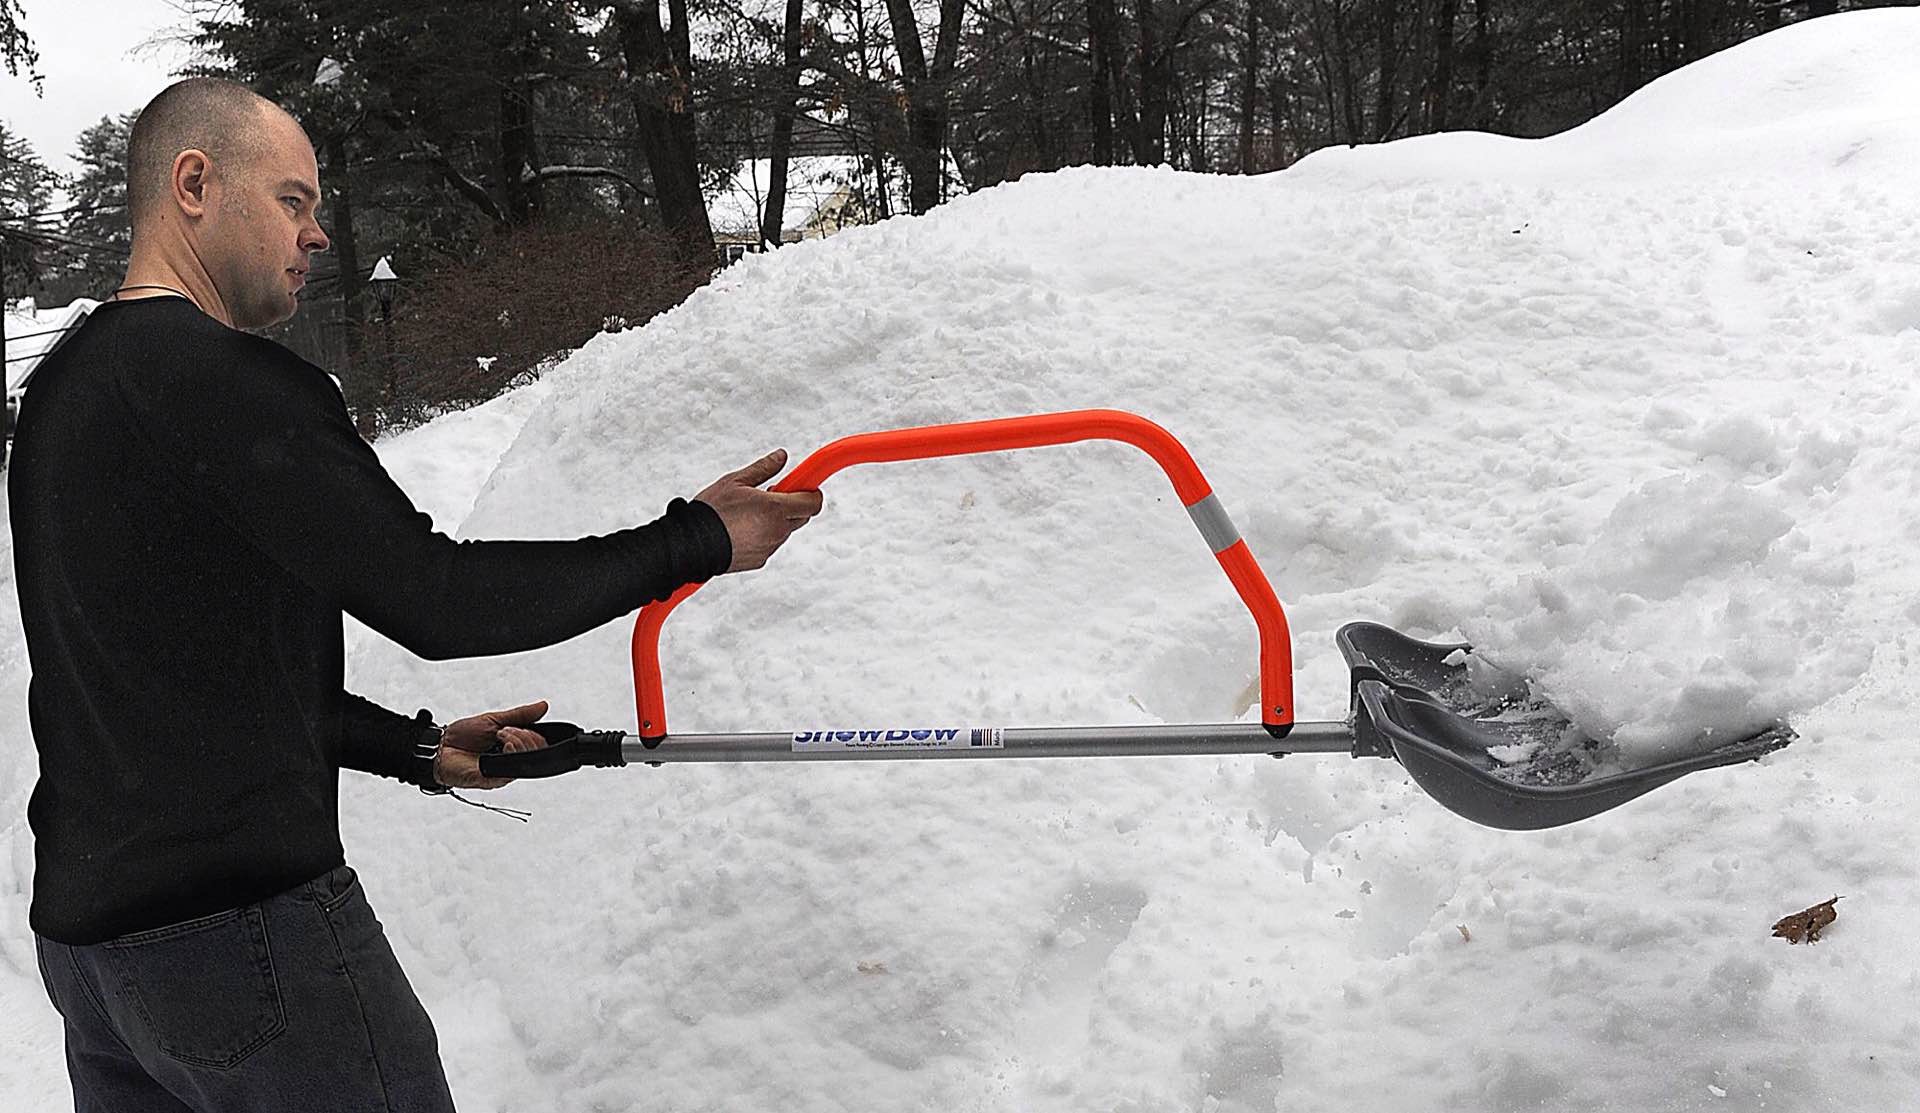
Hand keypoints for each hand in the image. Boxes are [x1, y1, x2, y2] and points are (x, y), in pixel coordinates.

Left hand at [434, 699, 549, 789]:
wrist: (439, 747)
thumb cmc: (461, 737)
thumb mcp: (494, 719)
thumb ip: (520, 715)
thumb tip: (543, 706)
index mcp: (512, 749)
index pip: (538, 744)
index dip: (533, 733)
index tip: (514, 725)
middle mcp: (510, 763)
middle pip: (536, 752)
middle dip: (524, 735)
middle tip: (503, 731)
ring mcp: (502, 773)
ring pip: (525, 761)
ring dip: (516, 742)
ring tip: (498, 735)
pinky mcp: (492, 780)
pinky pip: (510, 772)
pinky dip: (509, 754)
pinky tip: (499, 746)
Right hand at [695, 449, 823, 572]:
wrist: (692, 544)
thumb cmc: (711, 512)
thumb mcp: (735, 481)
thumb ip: (764, 468)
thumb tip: (781, 457)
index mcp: (775, 508)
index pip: (813, 502)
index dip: (811, 492)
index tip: (804, 485)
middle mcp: (777, 530)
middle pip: (802, 516)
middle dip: (792, 505)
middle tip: (770, 496)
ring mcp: (770, 547)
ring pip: (784, 530)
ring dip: (775, 521)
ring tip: (748, 514)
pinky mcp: (760, 560)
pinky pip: (769, 544)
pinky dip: (762, 536)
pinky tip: (741, 529)